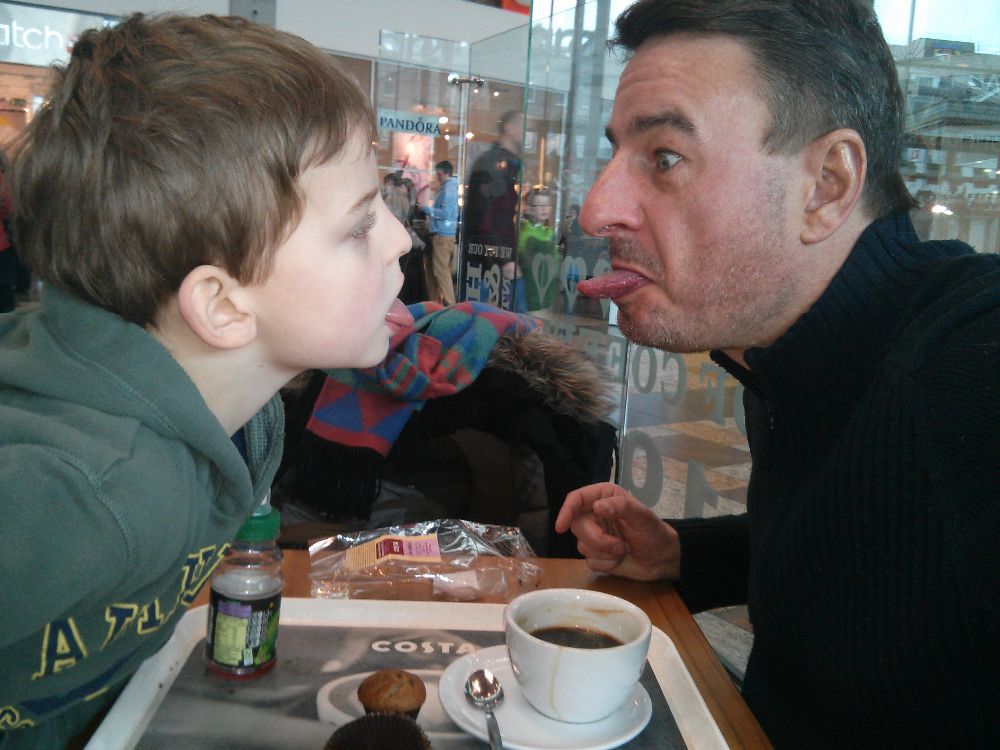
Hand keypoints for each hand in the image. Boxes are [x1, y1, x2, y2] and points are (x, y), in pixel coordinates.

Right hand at [554, 483, 679, 580]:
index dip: (566, 511)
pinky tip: (620, 560)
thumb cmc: (654, 533)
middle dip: (597, 540)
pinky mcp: (596, 556)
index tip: (561, 527)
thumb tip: (598, 507)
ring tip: (624, 550)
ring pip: (582, 546)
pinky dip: (606, 564)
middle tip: (620, 546)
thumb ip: (621, 507)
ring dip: (605, 553)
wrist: (662, 559)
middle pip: (577, 526)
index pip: (576, 499)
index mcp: (604, 497)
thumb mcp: (642, 516)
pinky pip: (589, 562)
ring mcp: (594, 536)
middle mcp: (595, 515)